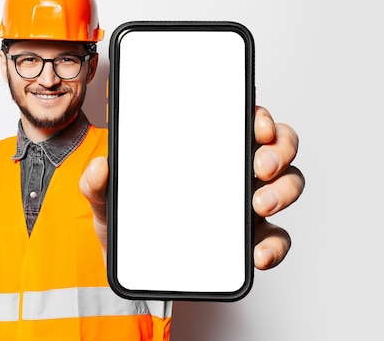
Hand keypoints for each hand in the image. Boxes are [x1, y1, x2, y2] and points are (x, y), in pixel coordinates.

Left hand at [80, 105, 304, 268]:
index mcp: (204, 150)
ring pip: (287, 183)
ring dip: (284, 189)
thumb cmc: (130, 223)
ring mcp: (244, 204)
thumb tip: (99, 167)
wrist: (134, 269)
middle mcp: (232, 170)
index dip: (258, 114)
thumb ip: (96, 184)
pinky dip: (275, 245)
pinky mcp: (249, 239)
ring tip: (260, 203)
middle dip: (279, 148)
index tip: (255, 122)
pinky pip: (276, 238)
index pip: (241, 118)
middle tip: (260, 164)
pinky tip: (259, 253)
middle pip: (276, 145)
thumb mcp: (108, 200)